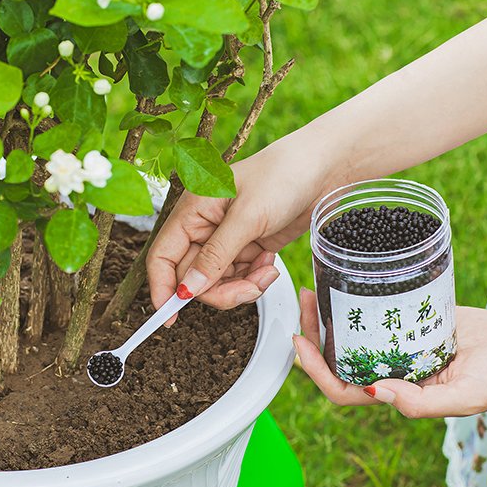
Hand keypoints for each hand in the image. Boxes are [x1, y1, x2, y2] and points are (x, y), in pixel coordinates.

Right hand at [147, 132, 330, 312]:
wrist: (323, 168)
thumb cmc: (284, 175)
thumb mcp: (248, 217)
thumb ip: (216, 255)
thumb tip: (187, 289)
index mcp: (193, 209)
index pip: (163, 255)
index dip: (162, 288)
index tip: (169, 317)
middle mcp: (205, 225)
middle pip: (192, 276)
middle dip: (219, 290)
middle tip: (248, 290)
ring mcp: (228, 238)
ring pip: (218, 281)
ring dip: (243, 285)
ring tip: (267, 270)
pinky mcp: (248, 246)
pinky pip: (240, 276)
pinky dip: (255, 278)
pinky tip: (270, 263)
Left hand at [293, 288, 486, 416]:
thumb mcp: (464, 398)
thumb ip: (421, 402)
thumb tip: (375, 394)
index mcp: (399, 394)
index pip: (343, 389)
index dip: (316, 370)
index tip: (299, 342)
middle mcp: (395, 371)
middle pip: (342, 358)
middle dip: (316, 335)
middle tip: (305, 301)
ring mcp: (404, 346)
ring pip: (356, 335)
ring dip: (333, 317)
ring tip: (317, 289)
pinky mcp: (417, 322)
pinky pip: (381, 314)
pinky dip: (361, 302)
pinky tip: (349, 282)